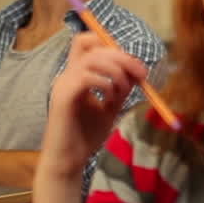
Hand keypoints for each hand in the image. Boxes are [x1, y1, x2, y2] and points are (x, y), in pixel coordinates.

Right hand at [38, 33, 144, 181]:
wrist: (69, 161)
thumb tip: (137, 71)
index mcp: (76, 74)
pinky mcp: (62, 98)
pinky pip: (86, 77)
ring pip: (92, 59)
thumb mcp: (111, 106)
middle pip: (94, 47)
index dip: (110, 44)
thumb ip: (121, 87)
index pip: (86, 41)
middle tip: (141, 75)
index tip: (132, 63)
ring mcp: (63, 85)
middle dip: (123, 57)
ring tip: (122, 91)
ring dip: (116, 71)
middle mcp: (67, 75)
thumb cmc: (86, 135)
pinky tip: (110, 98)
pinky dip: (105, 83)